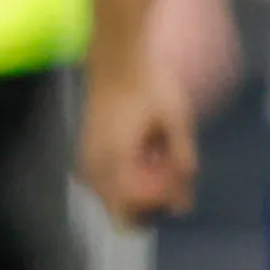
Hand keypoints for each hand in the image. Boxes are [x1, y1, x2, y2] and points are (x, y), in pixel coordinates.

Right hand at [80, 59, 199, 227]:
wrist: (119, 59)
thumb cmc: (150, 86)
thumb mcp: (177, 121)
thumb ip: (181, 160)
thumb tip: (183, 204)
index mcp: (112, 162)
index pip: (128, 210)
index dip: (157, 205)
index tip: (180, 188)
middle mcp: (93, 168)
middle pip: (118, 210)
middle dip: (149, 201)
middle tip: (174, 175)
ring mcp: (86, 161)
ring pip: (112, 196)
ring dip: (140, 188)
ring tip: (162, 158)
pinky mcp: (87, 152)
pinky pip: (107, 180)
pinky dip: (129, 176)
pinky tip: (148, 153)